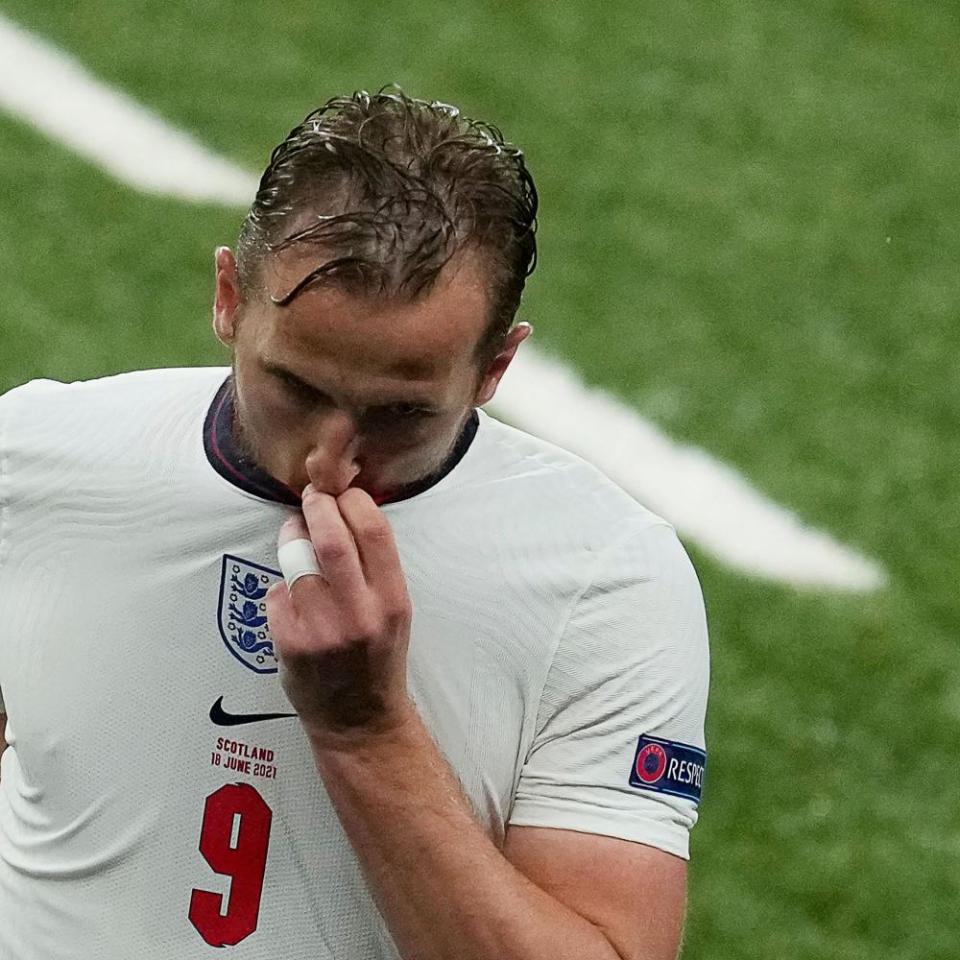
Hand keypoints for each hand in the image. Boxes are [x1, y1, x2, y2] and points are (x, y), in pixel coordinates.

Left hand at [265, 484, 414, 746]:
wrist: (360, 722)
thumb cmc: (378, 658)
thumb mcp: (394, 611)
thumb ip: (375, 567)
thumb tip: (343, 513)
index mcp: (392, 600)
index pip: (374, 531)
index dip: (354, 501)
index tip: (343, 493)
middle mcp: (360, 614)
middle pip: (331, 539)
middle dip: (317, 507)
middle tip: (311, 498)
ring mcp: (322, 630)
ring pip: (296, 562)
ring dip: (292, 540)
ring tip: (295, 538)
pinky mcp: (291, 645)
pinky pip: (277, 593)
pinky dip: (282, 588)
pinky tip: (294, 600)